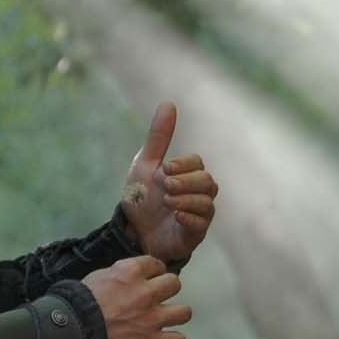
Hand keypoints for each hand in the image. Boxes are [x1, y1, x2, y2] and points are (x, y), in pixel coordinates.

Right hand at [83, 256, 190, 338]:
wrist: (72, 329)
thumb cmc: (80, 301)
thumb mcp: (100, 275)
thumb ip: (122, 274)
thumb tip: (133, 277)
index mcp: (132, 271)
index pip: (157, 264)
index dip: (154, 272)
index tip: (150, 279)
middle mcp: (146, 292)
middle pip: (175, 283)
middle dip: (167, 290)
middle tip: (156, 299)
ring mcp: (151, 318)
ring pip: (185, 312)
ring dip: (176, 314)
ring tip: (166, 318)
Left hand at [119, 102, 216, 264]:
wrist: (132, 231)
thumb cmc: (142, 197)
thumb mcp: (146, 164)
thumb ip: (159, 137)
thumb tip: (169, 103)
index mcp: (187, 175)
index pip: (198, 163)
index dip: (184, 164)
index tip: (166, 168)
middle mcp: (198, 194)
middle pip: (207, 182)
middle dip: (186, 182)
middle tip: (165, 185)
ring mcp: (199, 215)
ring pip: (207, 203)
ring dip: (186, 199)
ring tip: (167, 202)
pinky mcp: (194, 235)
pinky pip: (202, 224)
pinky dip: (189, 217)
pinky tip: (175, 215)